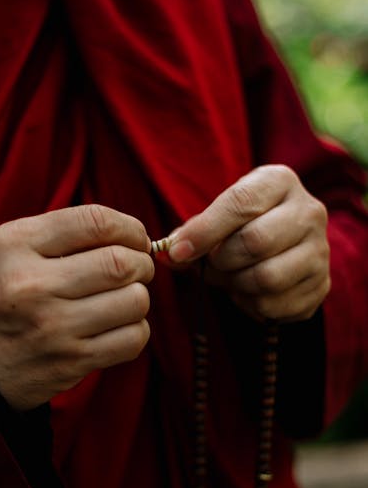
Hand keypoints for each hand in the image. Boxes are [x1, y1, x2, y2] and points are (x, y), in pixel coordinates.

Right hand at [0, 205, 153, 410]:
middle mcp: (32, 284)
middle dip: (142, 264)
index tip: (135, 238)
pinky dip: (136, 330)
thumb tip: (131, 234)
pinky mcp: (70, 362)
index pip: (95, 222)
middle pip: (122, 263)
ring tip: (122, 299)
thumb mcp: (7, 248)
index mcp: (15, 245)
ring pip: (134, 302)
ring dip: (138, 298)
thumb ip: (61, 233)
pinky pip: (132, 340)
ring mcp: (52, 327)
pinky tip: (118, 326)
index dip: (130, 228)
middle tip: (138, 269)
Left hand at [166, 165, 329, 321]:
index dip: (204, 231)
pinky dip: (251, 305)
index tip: (178, 251)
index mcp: (279, 182)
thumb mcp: (218, 218)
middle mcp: (309, 211)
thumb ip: (191, 233)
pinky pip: (275, 306)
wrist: (284, 247)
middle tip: (213, 264)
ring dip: (236, 285)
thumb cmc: (241, 226)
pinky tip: (249, 292)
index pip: (240, 203)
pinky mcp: (322, 286)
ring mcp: (320, 251)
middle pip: (255, 242)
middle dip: (222, 260)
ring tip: (232, 277)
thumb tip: (165, 254)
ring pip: (266, 278)